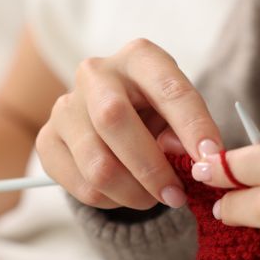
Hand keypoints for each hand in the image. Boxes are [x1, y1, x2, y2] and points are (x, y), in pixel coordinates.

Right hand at [36, 38, 222, 210]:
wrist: (112, 121)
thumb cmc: (155, 115)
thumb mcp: (178, 116)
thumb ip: (186, 131)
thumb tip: (190, 156)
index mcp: (138, 58)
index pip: (168, 88)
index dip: (193, 125)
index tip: (211, 158)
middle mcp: (95, 74)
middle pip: (114, 119)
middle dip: (151, 168)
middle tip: (176, 196)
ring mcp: (65, 106)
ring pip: (98, 164)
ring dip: (133, 194)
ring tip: (153, 198)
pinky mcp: (47, 140)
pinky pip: (81, 186)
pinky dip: (111, 201)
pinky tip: (124, 194)